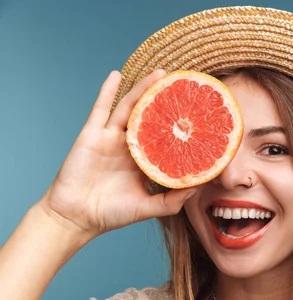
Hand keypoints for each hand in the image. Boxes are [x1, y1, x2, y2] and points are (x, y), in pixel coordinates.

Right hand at [39, 70, 196, 239]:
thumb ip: (173, 200)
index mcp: (144, 160)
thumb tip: (198, 186)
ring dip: (143, 88)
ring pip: (130, 107)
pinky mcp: (92, 135)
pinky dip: (107, 91)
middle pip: (150, 116)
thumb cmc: (112, 213)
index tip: (198, 114)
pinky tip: (116, 75)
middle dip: (164, 99)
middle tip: (182, 83)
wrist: (77, 217)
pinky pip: (101, 109)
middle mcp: (129, 145)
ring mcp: (111, 138)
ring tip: (159, 72)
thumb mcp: (149, 207)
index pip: (165, 137)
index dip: (179, 126)